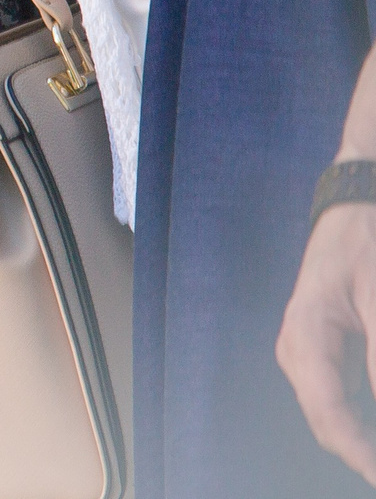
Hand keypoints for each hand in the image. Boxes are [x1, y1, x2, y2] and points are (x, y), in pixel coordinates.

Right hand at [279, 201, 375, 484]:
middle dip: (361, 452)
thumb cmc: (363, 245)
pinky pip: (340, 398)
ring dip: (361, 437)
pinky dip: (361, 419)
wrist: (351, 209)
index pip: (328, 413)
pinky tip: (372, 429)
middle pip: (327, 421)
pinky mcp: (321, 353)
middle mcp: (296, 350)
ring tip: (375, 453)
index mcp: (304, 336)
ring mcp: (305, 353)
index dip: (358, 454)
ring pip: (333, 414)